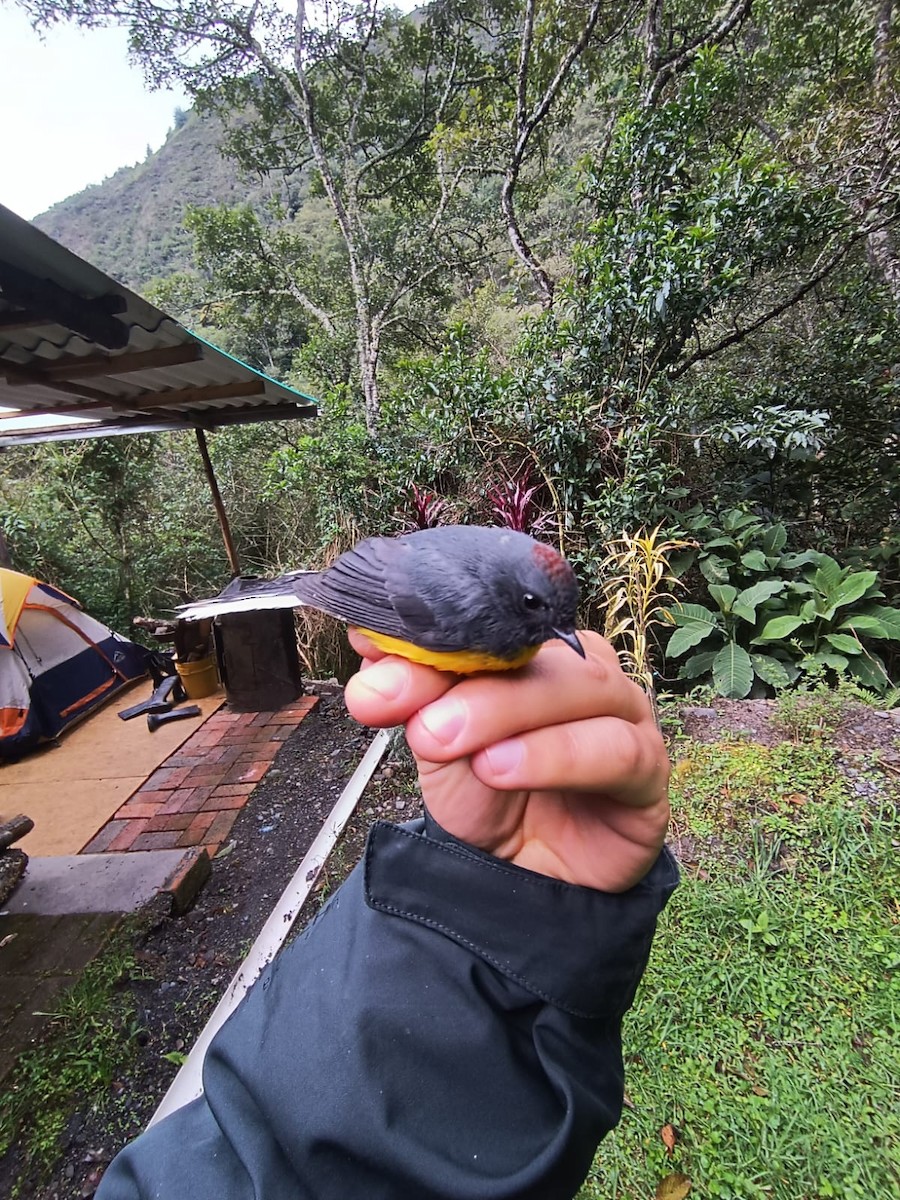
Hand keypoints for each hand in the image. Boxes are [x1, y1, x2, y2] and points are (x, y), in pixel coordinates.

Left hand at [344, 629, 669, 892]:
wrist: (522, 876)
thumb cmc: (488, 794)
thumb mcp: (436, 743)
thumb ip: (412, 695)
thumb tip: (370, 649)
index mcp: (536, 644)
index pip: (490, 617)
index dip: (433, 630)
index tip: (373, 651)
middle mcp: (585, 668)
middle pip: (539, 647)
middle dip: (471, 680)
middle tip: (422, 721)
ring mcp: (625, 713)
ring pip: (582, 686)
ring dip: (509, 713)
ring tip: (454, 745)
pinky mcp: (649, 768)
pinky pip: (616, 749)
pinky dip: (556, 755)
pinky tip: (504, 768)